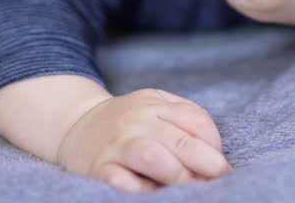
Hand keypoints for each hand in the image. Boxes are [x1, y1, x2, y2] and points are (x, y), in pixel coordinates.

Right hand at [56, 88, 230, 192]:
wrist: (74, 126)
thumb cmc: (126, 123)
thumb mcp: (154, 106)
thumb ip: (185, 119)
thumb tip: (215, 155)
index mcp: (153, 104)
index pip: (195, 119)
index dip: (214, 143)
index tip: (220, 163)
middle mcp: (135, 121)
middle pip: (180, 140)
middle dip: (206, 163)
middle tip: (217, 178)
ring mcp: (117, 145)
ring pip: (153, 157)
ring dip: (178, 176)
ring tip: (190, 186)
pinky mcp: (100, 170)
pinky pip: (123, 182)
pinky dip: (143, 190)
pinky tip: (154, 191)